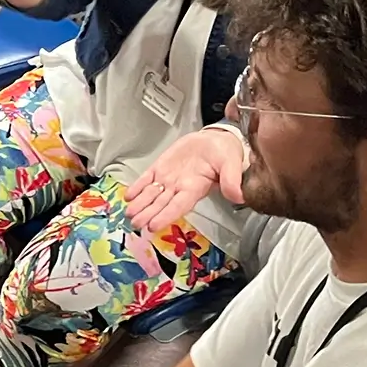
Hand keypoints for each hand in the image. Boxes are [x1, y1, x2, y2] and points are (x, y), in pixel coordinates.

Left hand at [123, 126, 246, 232]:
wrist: (217, 140)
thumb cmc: (226, 154)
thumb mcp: (232, 164)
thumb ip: (232, 180)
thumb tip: (239, 196)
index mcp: (195, 188)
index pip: (179, 206)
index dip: (166, 216)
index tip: (154, 225)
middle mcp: (180, 186)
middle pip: (161, 204)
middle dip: (148, 214)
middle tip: (135, 224)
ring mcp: (169, 178)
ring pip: (152, 194)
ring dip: (140, 204)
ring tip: (129, 213)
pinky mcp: (162, 167)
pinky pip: (147, 178)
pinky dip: (137, 187)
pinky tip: (128, 195)